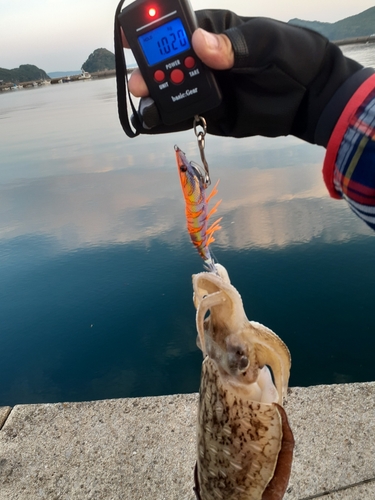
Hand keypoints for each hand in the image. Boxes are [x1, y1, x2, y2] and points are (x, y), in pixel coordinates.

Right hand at [121, 9, 363, 144]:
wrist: (309, 98)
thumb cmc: (292, 57)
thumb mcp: (267, 43)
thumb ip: (234, 45)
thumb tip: (200, 43)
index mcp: (214, 32)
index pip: (177, 29)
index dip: (152, 30)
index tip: (130, 35)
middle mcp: (203, 61)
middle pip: (167, 64)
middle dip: (150, 71)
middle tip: (142, 82)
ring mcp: (205, 89)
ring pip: (170, 93)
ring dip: (154, 98)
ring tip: (146, 104)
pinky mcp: (210, 115)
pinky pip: (183, 117)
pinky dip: (165, 120)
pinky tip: (151, 121)